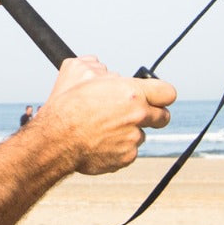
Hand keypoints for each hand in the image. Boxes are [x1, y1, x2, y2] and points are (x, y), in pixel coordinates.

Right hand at [35, 56, 176, 175]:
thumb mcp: (78, 69)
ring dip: (130, 131)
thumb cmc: (66, 104)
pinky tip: (100, 142)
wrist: (56, 139)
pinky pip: (128, 151)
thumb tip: (103, 71)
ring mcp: (133, 139)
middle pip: (163, 117)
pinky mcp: (126, 158)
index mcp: (132, 92)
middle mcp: (138, 116)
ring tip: (105, 128)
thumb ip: (97, 66)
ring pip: (141, 134)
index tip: (157, 97)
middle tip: (137, 114)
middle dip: (153, 115)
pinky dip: (118, 148)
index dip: (162, 94)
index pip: (167, 93)